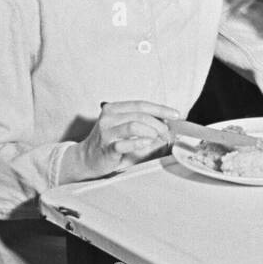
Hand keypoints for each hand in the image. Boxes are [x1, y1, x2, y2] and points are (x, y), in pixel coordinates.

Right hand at [61, 100, 178, 183]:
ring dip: (151, 132)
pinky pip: (125, 143)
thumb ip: (142, 123)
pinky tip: (147, 144)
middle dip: (159, 124)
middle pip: (140, 115)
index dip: (161, 109)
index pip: (141, 104)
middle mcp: (108, 117)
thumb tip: (167, 122)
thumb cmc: (108, 143)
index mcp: (113, 109)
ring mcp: (106, 132)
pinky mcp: (106, 147)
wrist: (86, 159)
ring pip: (134, 125)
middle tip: (167, 133)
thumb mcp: (124, 128)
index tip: (176, 114)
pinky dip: (139, 143)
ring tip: (157, 138)